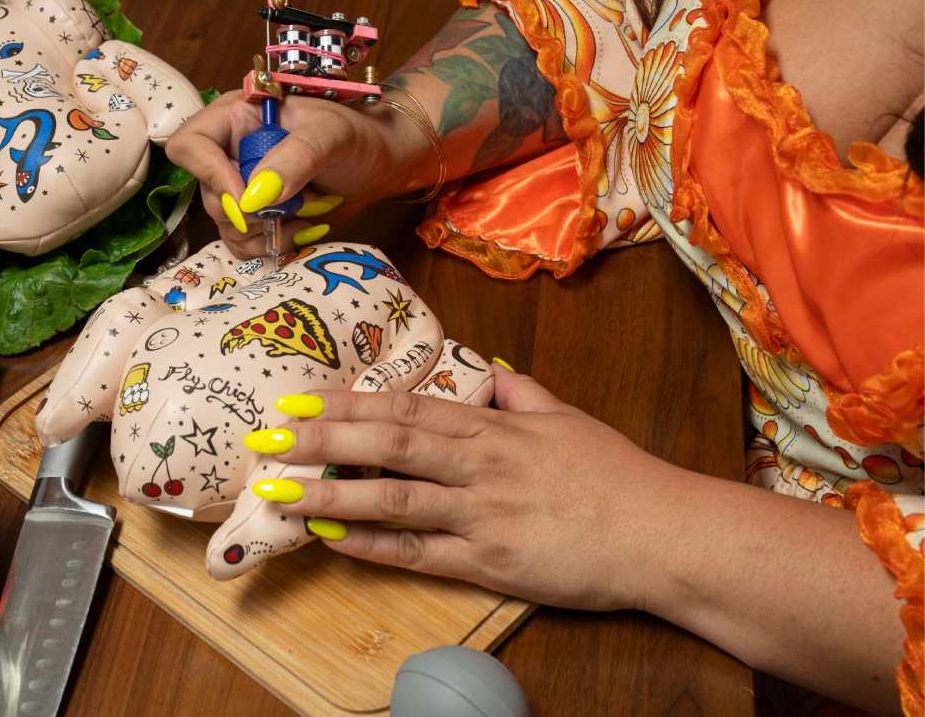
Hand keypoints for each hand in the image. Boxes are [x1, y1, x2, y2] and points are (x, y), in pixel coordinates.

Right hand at [166, 90, 429, 257]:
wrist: (381, 162)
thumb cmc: (357, 135)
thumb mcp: (329, 135)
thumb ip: (292, 160)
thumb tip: (252, 199)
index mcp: (236, 118)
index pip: (190, 144)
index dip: (208, 174)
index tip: (244, 198)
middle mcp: (230, 152)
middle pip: (209, 195)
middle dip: (251, 213)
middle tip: (291, 208)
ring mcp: (242, 187)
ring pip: (226, 226)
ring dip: (267, 232)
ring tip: (306, 216)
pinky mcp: (257, 216)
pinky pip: (243, 244)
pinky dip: (272, 245)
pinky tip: (303, 229)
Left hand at [246, 368, 685, 610]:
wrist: (664, 534)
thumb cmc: (617, 475)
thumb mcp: (567, 418)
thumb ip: (521, 392)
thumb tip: (487, 369)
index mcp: (495, 427)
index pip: (408, 407)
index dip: (351, 403)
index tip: (303, 397)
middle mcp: (481, 464)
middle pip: (390, 445)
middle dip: (323, 440)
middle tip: (269, 436)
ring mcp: (482, 515)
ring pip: (394, 499)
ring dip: (331, 493)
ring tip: (278, 489)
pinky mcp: (489, 564)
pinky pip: (419, 555)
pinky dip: (371, 545)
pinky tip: (331, 537)